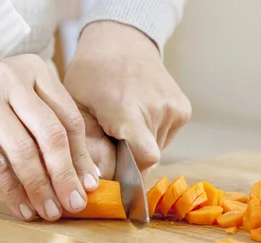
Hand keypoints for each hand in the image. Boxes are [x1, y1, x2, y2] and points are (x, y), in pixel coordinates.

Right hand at [0, 55, 100, 221]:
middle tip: (74, 204)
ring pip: (23, 151)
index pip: (68, 118)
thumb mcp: (15, 104)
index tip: (89, 186)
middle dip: (65, 175)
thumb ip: (45, 130)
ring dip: (39, 188)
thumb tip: (83, 175)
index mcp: (34, 69)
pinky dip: (11, 191)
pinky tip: (22, 209)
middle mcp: (11, 77)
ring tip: (48, 213)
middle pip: (50, 133)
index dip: (81, 156)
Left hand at [64, 21, 191, 178]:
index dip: (129, 175)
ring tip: (121, 129)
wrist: (121, 41)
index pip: (144, 160)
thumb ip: (86, 148)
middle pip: (147, 160)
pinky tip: (135, 121)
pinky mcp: (183, 110)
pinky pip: (164, 140)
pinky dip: (149, 138)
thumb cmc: (91, 77)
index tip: (111, 176)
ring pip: (156, 152)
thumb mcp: (76, 111)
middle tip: (109, 147)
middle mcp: (158, 109)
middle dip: (127, 163)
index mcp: (129, 110)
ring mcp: (174, 109)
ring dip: (137, 150)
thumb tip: (96, 183)